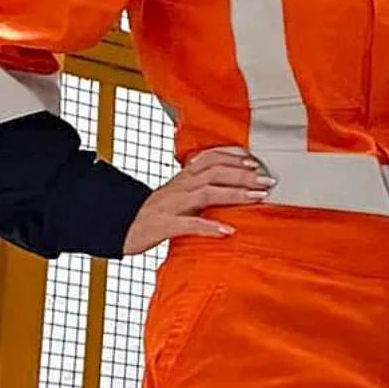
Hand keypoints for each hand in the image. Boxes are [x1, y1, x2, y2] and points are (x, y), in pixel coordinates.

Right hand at [122, 147, 273, 254]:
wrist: (121, 227)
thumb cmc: (152, 214)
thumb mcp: (176, 195)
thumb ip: (198, 188)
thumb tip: (227, 186)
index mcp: (182, 178)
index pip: (209, 158)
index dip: (233, 156)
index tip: (255, 161)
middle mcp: (179, 186)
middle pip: (215, 172)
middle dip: (244, 174)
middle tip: (267, 180)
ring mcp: (171, 205)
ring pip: (207, 192)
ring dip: (235, 193)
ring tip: (258, 197)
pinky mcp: (164, 225)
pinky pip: (189, 224)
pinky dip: (210, 227)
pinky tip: (228, 231)